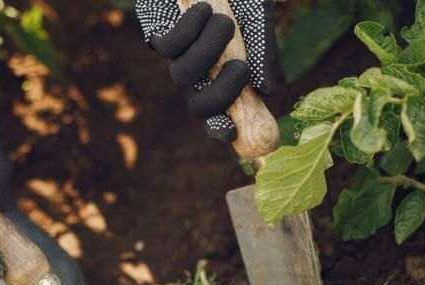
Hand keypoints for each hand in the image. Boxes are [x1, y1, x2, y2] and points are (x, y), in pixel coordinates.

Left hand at [135, 0, 275, 141]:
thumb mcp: (258, 18)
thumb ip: (264, 52)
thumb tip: (269, 90)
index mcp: (224, 74)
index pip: (220, 114)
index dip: (221, 129)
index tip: (232, 133)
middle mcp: (200, 71)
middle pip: (199, 106)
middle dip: (220, 94)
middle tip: (240, 67)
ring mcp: (176, 55)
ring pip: (186, 76)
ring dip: (209, 51)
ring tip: (225, 20)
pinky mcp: (155, 33)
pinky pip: (169, 47)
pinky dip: (190, 30)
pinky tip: (204, 7)